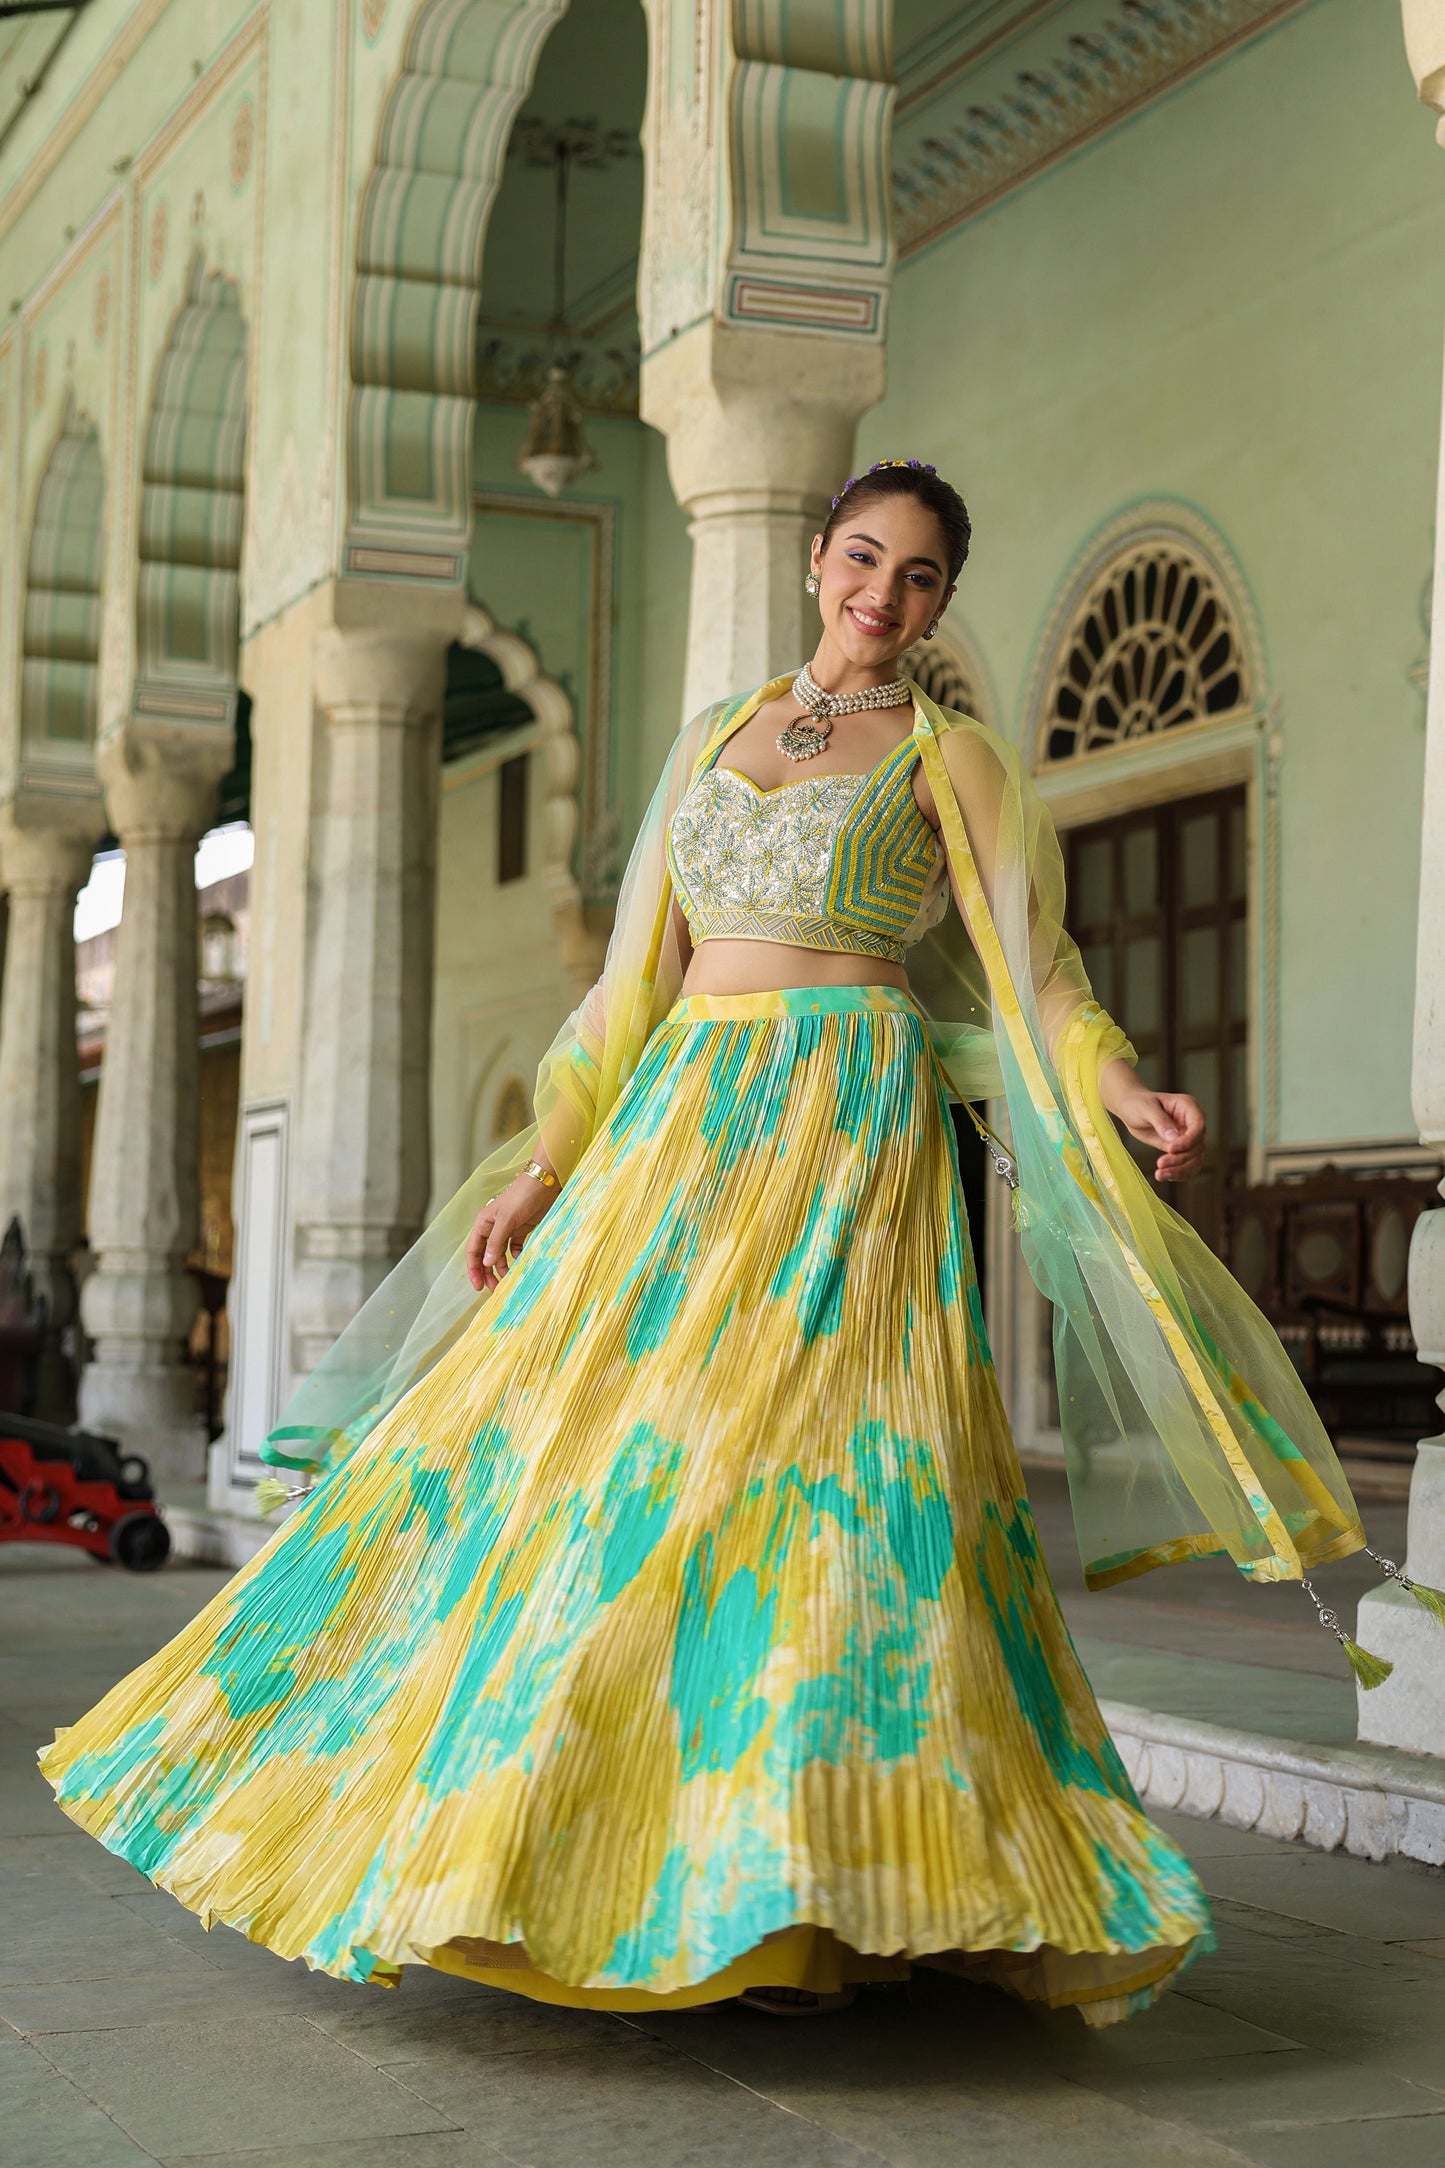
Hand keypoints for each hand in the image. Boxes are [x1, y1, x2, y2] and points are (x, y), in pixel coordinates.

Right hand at [466, 1173, 556, 1291]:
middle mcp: (493, 1227)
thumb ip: (496, 1242)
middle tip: (494, 1289)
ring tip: (508, 1281)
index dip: (474, 1268)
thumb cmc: (522, 1196)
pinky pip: (515, 1248)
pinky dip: (515, 1258)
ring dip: (502, 1268)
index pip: (473, 1250)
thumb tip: (487, 1263)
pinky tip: (519, 1264)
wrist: (544, 1183)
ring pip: (500, 1254)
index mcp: (484, 1223)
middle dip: (487, 1272)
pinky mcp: (522, 1230)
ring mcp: (507, 1229)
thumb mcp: (507, 1219)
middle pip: (485, 1255)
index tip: (478, 1286)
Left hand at [1110, 1083, 1206, 1182]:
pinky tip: (1164, 1176)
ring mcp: (1188, 1137)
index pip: (1199, 1126)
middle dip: (1181, 1158)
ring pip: (1195, 1158)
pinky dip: (1178, 1173)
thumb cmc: (1138, 1103)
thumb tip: (1174, 1138)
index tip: (1171, 1149)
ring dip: (1180, 1170)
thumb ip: (1160, 1121)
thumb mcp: (1146, 1108)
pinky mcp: (1181, 1149)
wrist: (1130, 1110)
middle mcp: (1192, 1123)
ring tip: (1160, 1174)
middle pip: (1198, 1145)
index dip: (1188, 1140)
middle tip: (1160, 1164)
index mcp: (1188, 1107)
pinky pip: (1187, 1165)